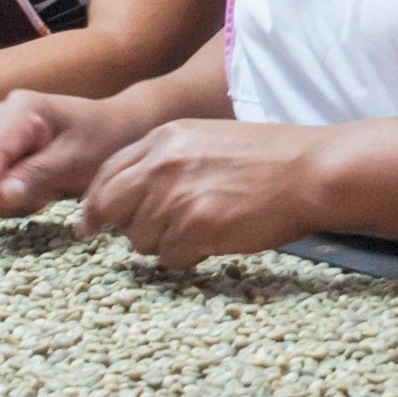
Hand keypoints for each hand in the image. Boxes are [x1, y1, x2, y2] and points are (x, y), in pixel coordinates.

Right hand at [0, 90, 143, 219]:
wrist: (117, 130)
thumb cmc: (102, 142)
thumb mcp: (74, 162)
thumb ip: (36, 176)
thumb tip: (1, 195)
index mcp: (20, 109)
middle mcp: (1, 116)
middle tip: (41, 202)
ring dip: (6, 196)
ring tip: (47, 193)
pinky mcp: (1, 150)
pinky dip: (11, 194)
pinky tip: (40, 191)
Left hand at [74, 120, 331, 267]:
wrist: (308, 172)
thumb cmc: (267, 159)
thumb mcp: (206, 140)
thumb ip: (166, 160)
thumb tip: (133, 193)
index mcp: (163, 139)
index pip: (107, 174)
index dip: (95, 203)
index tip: (89, 225)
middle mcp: (162, 165)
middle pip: (110, 207)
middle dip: (122, 226)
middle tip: (145, 238)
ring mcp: (176, 197)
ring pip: (139, 239)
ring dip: (163, 244)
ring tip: (201, 230)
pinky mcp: (196, 228)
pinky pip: (168, 258)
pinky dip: (186, 257)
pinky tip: (213, 241)